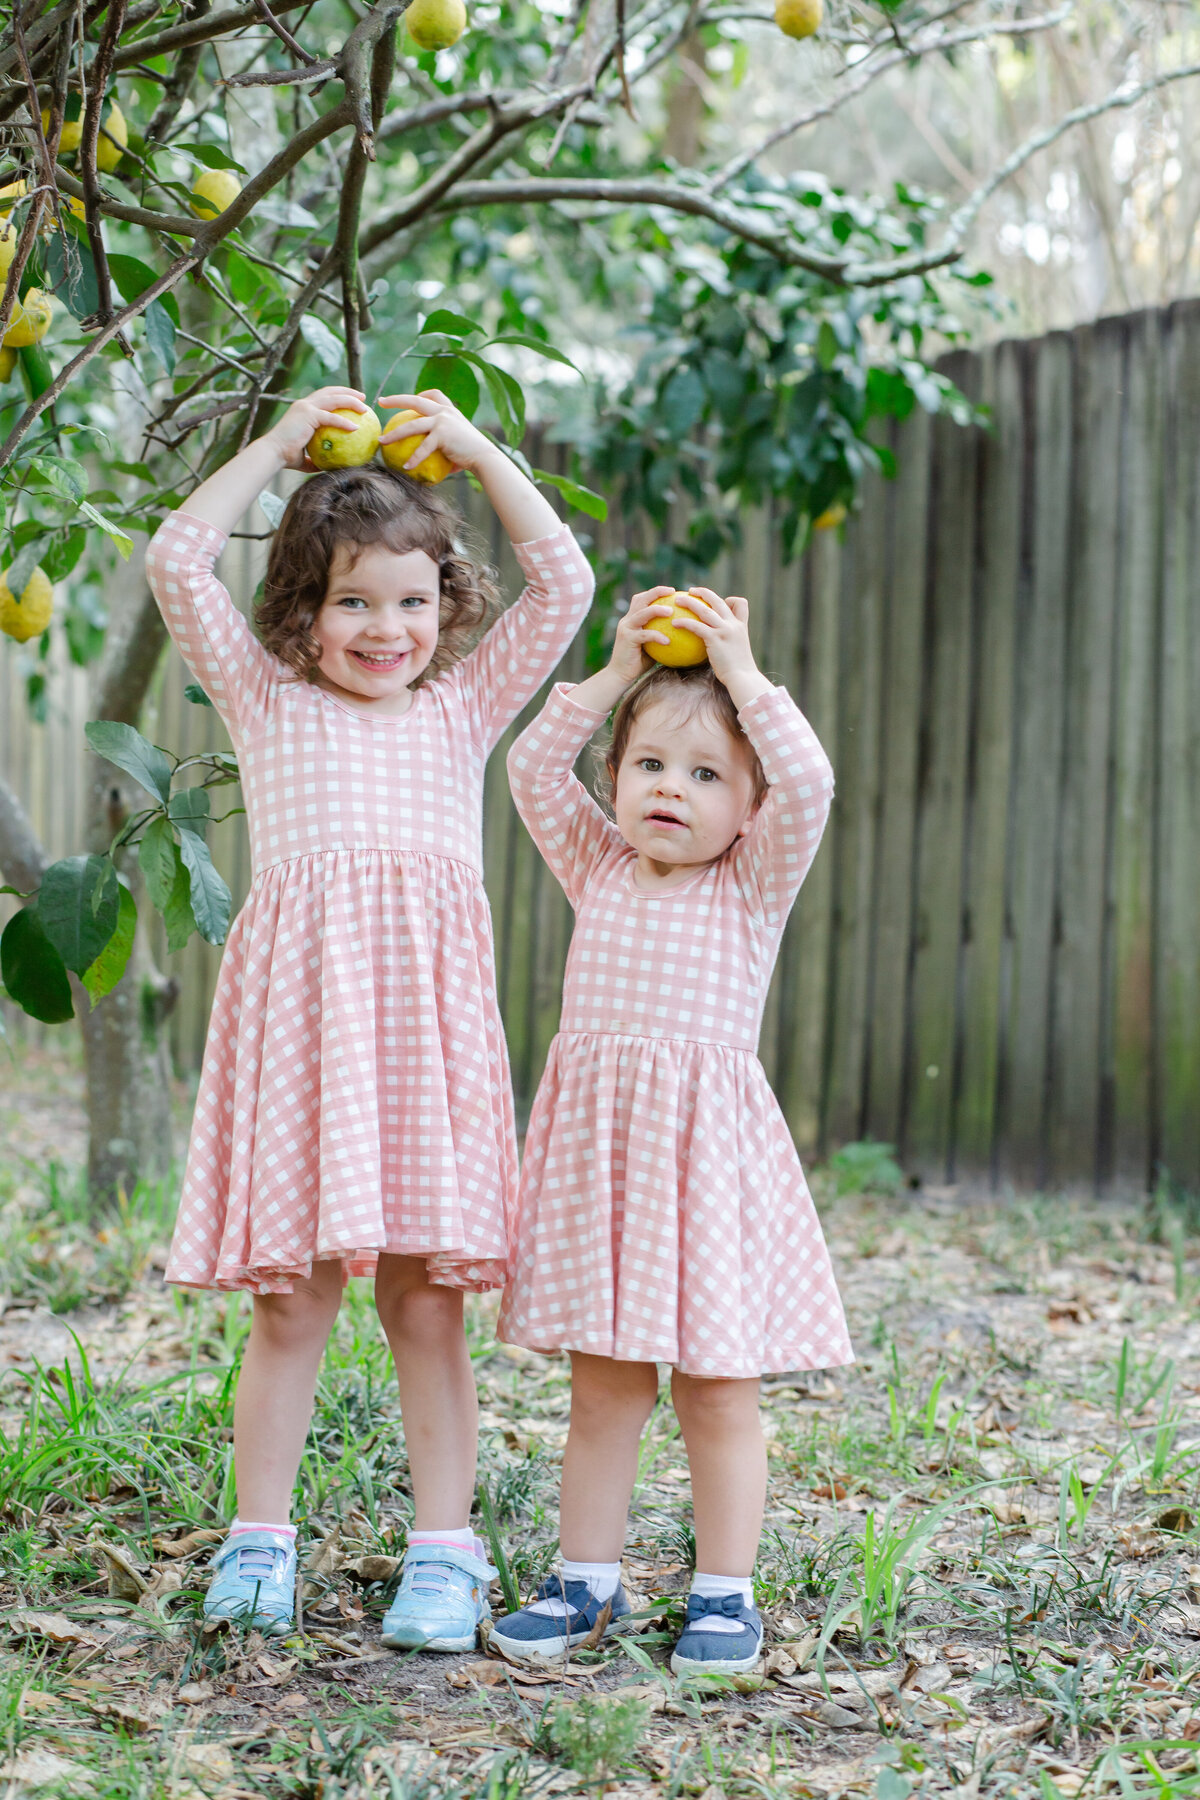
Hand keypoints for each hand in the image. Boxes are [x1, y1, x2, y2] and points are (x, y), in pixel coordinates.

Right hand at [262, 387, 369, 470]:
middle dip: (348, 392)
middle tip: (363, 398)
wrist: (273, 453)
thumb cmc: (286, 457)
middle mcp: (304, 404)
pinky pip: (331, 417)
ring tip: (365, 408)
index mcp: (303, 410)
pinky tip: (356, 428)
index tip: (353, 400)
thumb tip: (328, 466)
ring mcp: (305, 407)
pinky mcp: (308, 415)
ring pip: (333, 399)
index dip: (339, 395)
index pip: (323, 397)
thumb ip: (316, 458)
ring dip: (351, 401)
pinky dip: (344, 422)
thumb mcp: (305, 457)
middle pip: (330, 392)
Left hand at [376, 388, 494, 475]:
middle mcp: (444, 412)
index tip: (414, 398)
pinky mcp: (442, 435)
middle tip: (380, 402)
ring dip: (394, 433)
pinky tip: (406, 467)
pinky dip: (414, 459)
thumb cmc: (472, 454)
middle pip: (415, 401)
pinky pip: (422, 448)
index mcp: (449, 411)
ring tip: (382, 441)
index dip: (422, 394)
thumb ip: (444, 445)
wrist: (485, 457)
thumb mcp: (458, 443)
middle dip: (395, 399)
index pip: (434, 394)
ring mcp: (442, 421)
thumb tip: (431, 460)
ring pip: (411, 425)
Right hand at [609, 588, 676, 684]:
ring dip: (657, 610)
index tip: (672, 591)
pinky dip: (657, 636)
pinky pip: (645, 635)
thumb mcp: (651, 646)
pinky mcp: (627, 639)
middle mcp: (627, 621)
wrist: (619, 675)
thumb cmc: (638, 663)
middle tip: (673, 592)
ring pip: (642, 613)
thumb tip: (683, 632)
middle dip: (656, 592)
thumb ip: (661, 636)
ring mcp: (626, 629)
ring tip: (671, 611)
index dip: (655, 592)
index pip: (642, 599)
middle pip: (640, 599)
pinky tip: (668, 641)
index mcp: (632, 620)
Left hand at [675, 589, 770, 708]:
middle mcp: (734, 624)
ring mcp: (725, 630)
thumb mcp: (737, 653)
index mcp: (741, 626)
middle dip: (704, 593)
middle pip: (718, 601)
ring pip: (705, 610)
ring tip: (677, 600)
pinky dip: (684, 622)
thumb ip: (728, 645)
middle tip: (691, 591)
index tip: (720, 601)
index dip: (730, 600)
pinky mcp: (715, 638)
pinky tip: (674, 623)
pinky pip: (696, 626)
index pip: (741, 604)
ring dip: (690, 602)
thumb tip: (715, 648)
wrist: (742, 678)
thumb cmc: (738, 672)